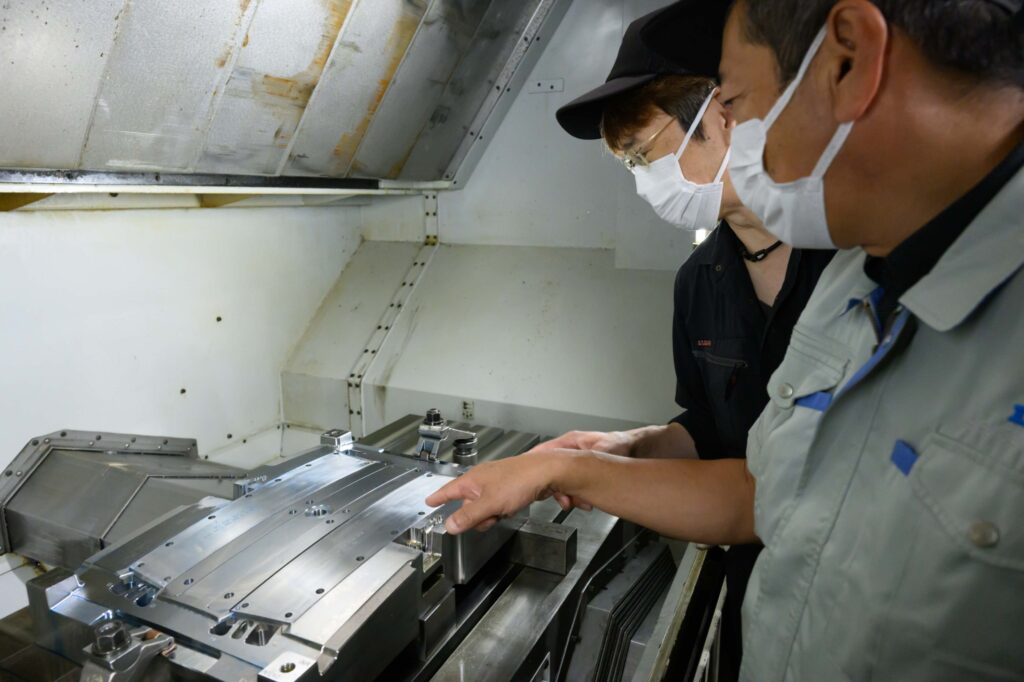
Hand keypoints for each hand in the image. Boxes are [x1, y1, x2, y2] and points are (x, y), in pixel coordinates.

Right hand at [425, 450, 583, 533]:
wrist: (546, 473)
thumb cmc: (520, 480)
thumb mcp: (489, 503)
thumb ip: (468, 516)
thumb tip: (449, 525)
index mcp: (472, 479)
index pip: (448, 490)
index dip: (438, 497)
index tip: (429, 501)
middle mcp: (482, 479)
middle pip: (468, 505)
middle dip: (476, 516)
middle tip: (489, 515)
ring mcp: (495, 483)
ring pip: (484, 507)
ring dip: (492, 514)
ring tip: (504, 509)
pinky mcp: (508, 487)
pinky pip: (498, 505)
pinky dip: (503, 510)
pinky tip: (512, 507)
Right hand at [527, 431, 632, 510]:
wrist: (635, 451)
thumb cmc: (620, 444)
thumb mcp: (607, 446)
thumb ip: (591, 455)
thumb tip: (580, 463)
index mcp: (569, 442)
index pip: (543, 451)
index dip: (532, 463)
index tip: (525, 476)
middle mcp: (568, 454)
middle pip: (550, 472)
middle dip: (554, 488)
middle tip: (564, 500)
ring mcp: (573, 465)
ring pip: (560, 483)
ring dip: (568, 495)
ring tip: (581, 503)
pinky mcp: (580, 476)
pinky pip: (571, 488)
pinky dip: (576, 497)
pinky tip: (584, 502)